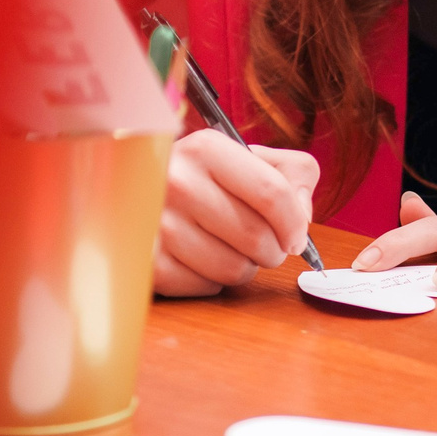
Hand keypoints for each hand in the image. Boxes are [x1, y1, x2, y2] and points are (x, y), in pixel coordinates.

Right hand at [154, 129, 317, 295]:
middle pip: (256, 236)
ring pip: (233, 268)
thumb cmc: (204, 179)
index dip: (294, 223)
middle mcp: (176, 181)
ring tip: (228, 248)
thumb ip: (293, 173)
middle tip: (264, 245)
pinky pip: (206, 286)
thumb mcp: (248, 158)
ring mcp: (156, 223)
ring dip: (243, 266)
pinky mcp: (147, 261)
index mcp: (205, 149)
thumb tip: (303, 217)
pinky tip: (200, 259)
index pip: (271, 192)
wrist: (134, 194)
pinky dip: (213, 280)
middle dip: (272, 250)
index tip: (296, 237)